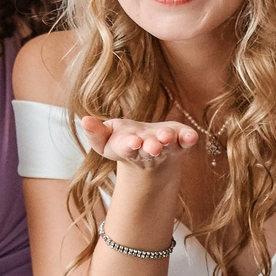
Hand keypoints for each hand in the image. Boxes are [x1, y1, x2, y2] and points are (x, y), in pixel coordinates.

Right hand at [78, 115, 203, 172]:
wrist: (152, 156)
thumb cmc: (125, 142)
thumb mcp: (106, 139)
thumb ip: (95, 132)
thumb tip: (83, 120)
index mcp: (128, 147)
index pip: (127, 147)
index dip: (130, 145)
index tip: (132, 142)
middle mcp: (149, 149)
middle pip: (150, 149)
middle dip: (151, 146)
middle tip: (153, 146)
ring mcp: (166, 145)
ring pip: (168, 144)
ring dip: (168, 140)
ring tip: (167, 136)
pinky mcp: (180, 141)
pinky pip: (186, 140)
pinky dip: (189, 138)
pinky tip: (192, 136)